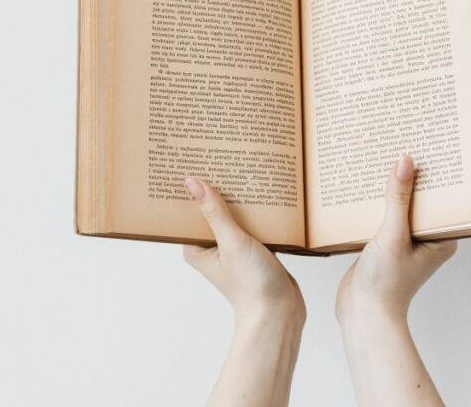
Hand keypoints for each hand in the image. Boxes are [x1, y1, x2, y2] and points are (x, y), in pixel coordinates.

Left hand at [182, 176, 304, 406]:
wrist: (280, 312)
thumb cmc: (251, 284)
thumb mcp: (232, 242)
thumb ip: (214, 212)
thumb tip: (193, 183)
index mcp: (196, 247)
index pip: (190, 211)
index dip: (193, 189)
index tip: (195, 163)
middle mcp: (212, 247)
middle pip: (213, 210)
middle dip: (219, 189)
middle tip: (222, 159)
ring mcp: (234, 248)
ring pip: (234, 215)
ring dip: (240, 199)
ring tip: (243, 169)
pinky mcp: (255, 249)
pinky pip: (252, 223)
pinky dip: (257, 211)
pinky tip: (264, 193)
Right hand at [336, 155, 457, 322]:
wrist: (362, 314)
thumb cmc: (386, 284)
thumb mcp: (393, 235)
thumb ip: (398, 199)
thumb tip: (406, 163)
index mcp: (441, 238)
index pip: (442, 198)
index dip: (435, 174)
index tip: (428, 148)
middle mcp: (427, 238)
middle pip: (420, 199)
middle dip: (411, 177)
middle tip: (404, 145)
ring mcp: (405, 241)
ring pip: (400, 206)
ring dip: (391, 189)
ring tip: (383, 158)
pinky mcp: (385, 243)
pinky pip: (383, 215)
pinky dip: (376, 202)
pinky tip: (365, 184)